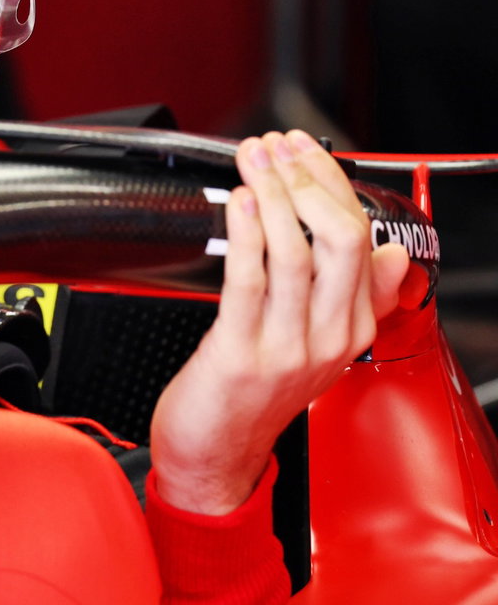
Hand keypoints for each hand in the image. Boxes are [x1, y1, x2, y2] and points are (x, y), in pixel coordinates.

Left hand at [150, 130, 411, 514]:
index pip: (361, 238)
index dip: (330, 184)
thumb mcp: (318, 348)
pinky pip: (250, 283)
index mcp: (351, 328)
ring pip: (296, 254)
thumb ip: (357, 298)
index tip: (301, 150)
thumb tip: (391, 255)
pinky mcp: (241, 354)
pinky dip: (247, 236)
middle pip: (341, 240)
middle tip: (276, 146)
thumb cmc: (250, 397)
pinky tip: (240, 204)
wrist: (214, 457)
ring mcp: (287, 347)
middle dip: (307, 181)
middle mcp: (327, 337)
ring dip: (273, 196)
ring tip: (252, 161)